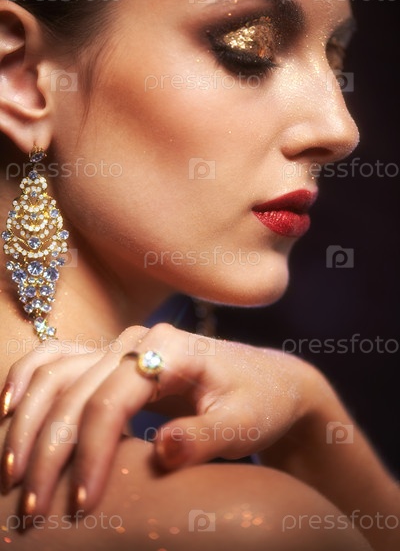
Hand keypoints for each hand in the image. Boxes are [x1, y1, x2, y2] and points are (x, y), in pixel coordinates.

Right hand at [0, 322, 320, 518]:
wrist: (266, 382)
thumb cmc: (259, 402)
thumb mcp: (244, 425)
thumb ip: (204, 438)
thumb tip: (159, 450)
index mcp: (170, 349)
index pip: (111, 401)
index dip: (90, 454)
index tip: (82, 505)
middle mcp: (138, 340)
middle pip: (74, 391)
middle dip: (48, 450)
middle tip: (32, 506)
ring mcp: (122, 345)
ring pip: (56, 375)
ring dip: (27, 422)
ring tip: (12, 473)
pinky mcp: (112, 358)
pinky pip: (58, 361)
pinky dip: (27, 381)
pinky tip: (5, 409)